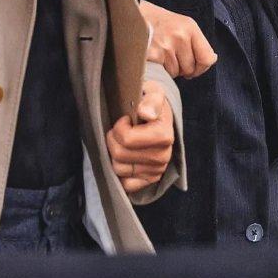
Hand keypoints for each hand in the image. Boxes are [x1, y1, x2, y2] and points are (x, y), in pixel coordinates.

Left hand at [105, 78, 174, 194]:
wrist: (158, 115)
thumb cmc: (151, 103)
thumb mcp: (153, 92)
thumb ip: (150, 100)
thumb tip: (145, 113)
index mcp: (164, 136)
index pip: (126, 139)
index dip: (119, 127)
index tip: (125, 119)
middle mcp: (163, 157)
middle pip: (119, 155)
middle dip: (113, 139)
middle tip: (120, 130)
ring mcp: (156, 171)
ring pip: (118, 169)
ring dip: (114, 153)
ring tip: (122, 142)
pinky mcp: (150, 180)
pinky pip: (126, 184)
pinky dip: (121, 172)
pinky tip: (125, 158)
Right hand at [138, 0, 216, 77]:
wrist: (131, 14)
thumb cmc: (157, 21)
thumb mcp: (181, 24)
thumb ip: (197, 42)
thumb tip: (211, 60)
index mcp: (189, 27)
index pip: (207, 58)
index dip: (201, 67)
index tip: (194, 66)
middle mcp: (180, 35)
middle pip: (191, 69)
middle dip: (182, 68)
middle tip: (171, 56)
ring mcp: (165, 46)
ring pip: (176, 73)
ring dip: (169, 69)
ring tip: (160, 54)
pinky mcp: (152, 55)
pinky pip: (163, 74)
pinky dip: (159, 70)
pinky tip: (154, 58)